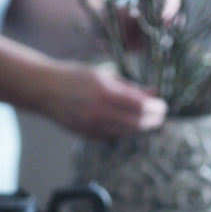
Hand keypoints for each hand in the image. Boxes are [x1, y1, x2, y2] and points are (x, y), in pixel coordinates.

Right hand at [45, 63, 167, 137]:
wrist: (46, 90)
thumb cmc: (76, 77)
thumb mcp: (104, 75)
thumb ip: (129, 86)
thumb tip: (153, 93)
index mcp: (105, 93)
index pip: (141, 106)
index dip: (156, 108)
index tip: (164, 105)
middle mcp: (99, 113)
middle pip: (137, 123)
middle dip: (152, 120)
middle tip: (161, 115)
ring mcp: (93, 127)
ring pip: (127, 133)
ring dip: (141, 127)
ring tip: (149, 120)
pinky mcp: (88, 136)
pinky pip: (114, 136)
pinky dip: (125, 131)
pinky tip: (130, 124)